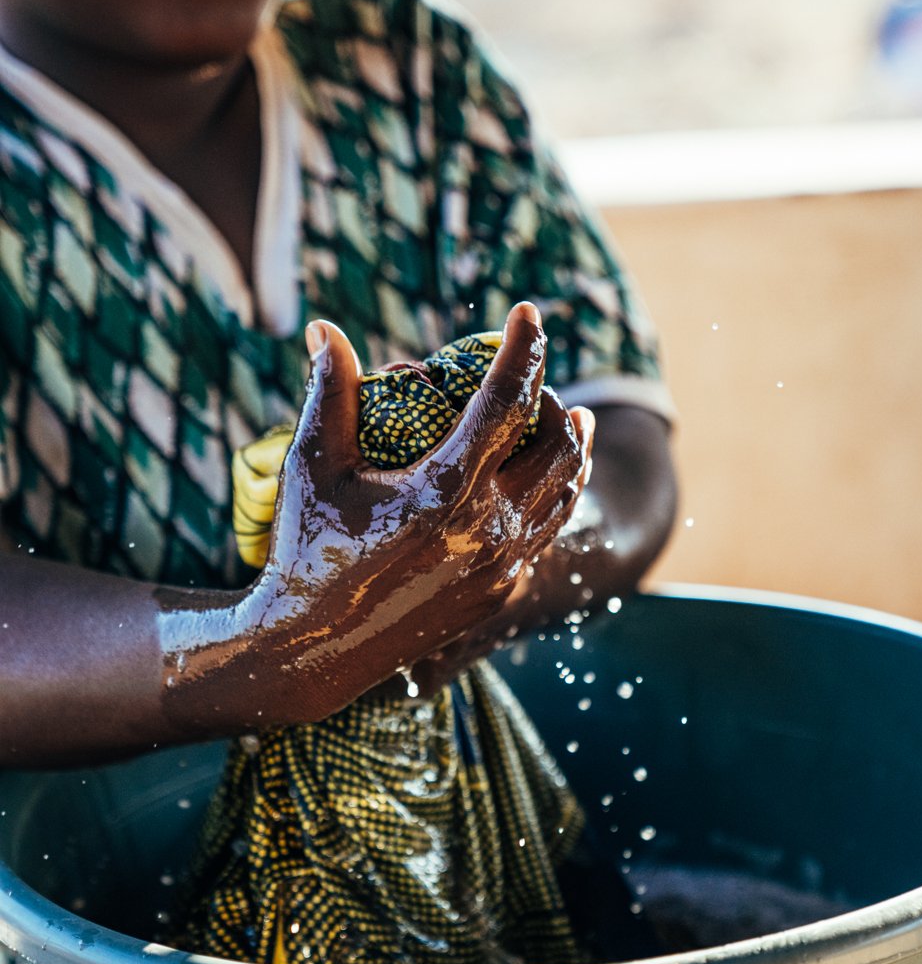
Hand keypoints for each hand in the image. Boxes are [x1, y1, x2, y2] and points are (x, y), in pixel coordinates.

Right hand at [210, 302, 591, 725]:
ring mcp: (502, 567)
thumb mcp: (310, 468)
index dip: (524, 348)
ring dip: (571, 449)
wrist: (315, 651)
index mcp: (446, 490)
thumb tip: (328, 329)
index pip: (506, 400)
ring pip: (564, 494)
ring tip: (573, 419)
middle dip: (551, 398)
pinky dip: (553, 497)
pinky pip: (544, 533)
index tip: (527, 312)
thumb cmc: (306, 551)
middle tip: (532, 376)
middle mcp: (489, 529)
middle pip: (557, 445)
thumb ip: (329, 394)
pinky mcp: (501, 593)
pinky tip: (547, 481)